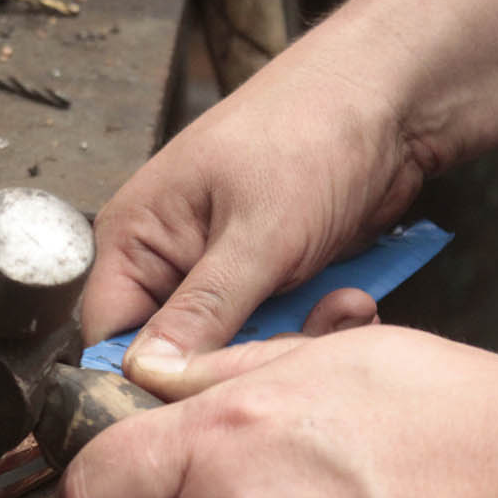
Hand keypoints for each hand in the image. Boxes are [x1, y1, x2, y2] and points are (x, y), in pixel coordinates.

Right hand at [79, 31, 428, 380]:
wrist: (389, 100)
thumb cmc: (311, 131)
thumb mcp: (256, 233)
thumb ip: (202, 311)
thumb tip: (149, 372)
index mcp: (135, 236)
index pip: (108, 338)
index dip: (146, 378)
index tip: (200, 397)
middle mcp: (167, 257)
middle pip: (177, 354)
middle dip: (237, 359)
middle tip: (289, 342)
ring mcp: (219, 271)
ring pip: (234, 349)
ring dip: (287, 342)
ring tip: (333, 308)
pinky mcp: (266, 279)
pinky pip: (275, 331)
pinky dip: (312, 326)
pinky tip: (348, 300)